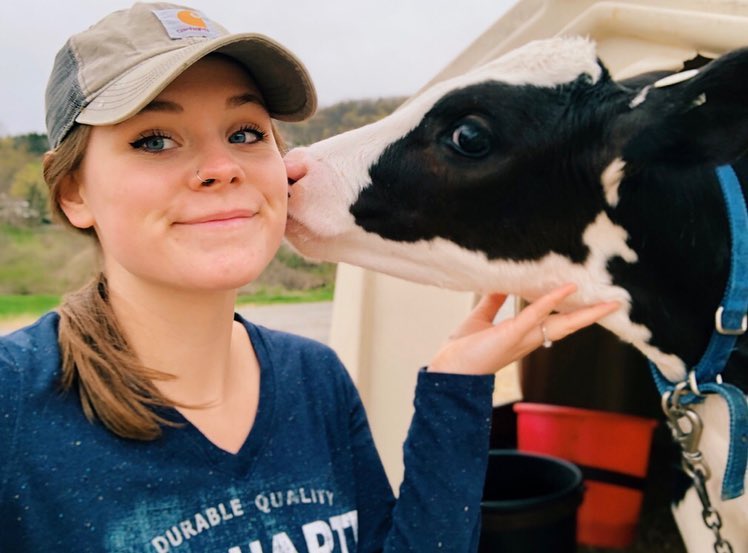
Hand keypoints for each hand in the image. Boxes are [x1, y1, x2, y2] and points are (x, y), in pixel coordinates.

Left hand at [427, 283, 619, 374]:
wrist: (448, 370)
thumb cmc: (462, 349)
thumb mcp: (481, 318)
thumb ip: (493, 301)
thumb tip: (500, 282)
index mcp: (524, 335)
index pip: (556, 322)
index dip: (574, 311)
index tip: (592, 299)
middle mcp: (529, 339)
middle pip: (568, 326)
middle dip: (592, 315)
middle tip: (616, 303)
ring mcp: (522, 338)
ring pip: (561, 324)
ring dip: (586, 313)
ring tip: (609, 302)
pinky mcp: (510, 334)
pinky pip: (534, 315)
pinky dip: (550, 301)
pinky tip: (566, 289)